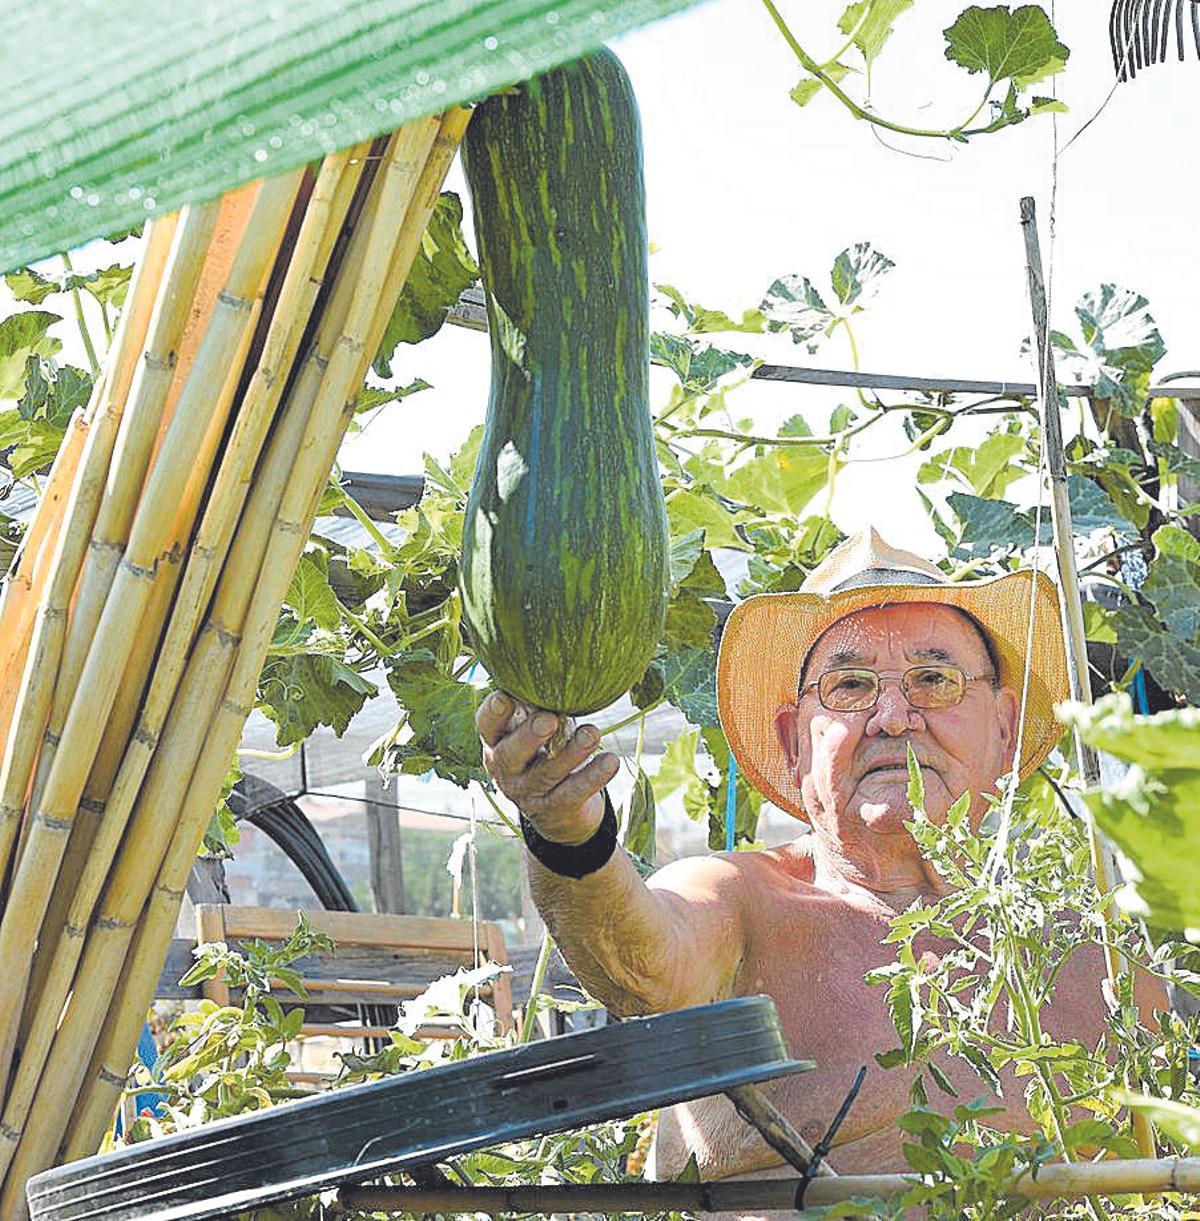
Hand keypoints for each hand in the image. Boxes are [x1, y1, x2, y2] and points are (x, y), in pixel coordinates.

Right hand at [476, 691, 618, 843]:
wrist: (556, 811)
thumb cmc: (544, 752)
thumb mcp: (533, 728)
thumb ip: (535, 704)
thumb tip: (552, 666)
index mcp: (496, 743)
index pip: (487, 726)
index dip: (493, 713)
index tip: (505, 696)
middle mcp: (507, 770)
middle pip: (510, 755)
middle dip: (529, 736)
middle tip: (549, 719)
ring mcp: (529, 793)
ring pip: (547, 773)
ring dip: (571, 753)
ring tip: (592, 734)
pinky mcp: (555, 809)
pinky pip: (573, 793)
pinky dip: (593, 777)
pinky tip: (610, 761)